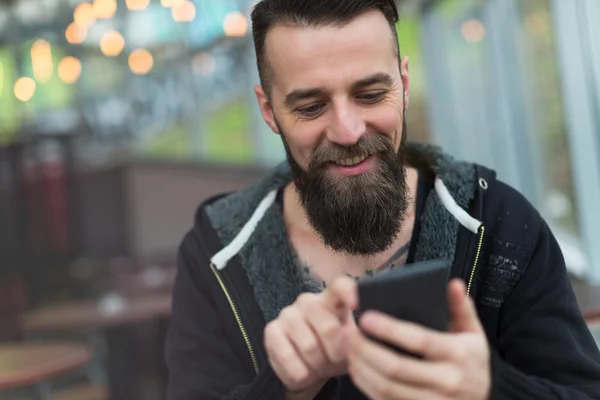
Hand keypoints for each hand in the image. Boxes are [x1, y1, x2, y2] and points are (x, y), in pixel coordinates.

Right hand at [264, 277, 357, 395]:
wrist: (308, 369)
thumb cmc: (333, 351)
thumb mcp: (350, 345)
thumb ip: (353, 337)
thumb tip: (350, 335)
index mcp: (331, 299)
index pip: (340, 286)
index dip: (349, 292)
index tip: (355, 305)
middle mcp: (308, 301)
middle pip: (329, 328)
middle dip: (335, 354)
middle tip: (334, 360)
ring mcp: (287, 314)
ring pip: (309, 346)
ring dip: (318, 366)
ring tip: (319, 366)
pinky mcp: (271, 330)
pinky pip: (288, 358)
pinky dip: (300, 374)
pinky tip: (303, 371)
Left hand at [345, 279, 490, 399]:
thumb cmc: (472, 361)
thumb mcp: (474, 333)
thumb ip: (461, 307)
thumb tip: (452, 282)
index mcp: (457, 354)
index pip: (418, 340)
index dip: (389, 330)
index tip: (365, 317)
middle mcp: (446, 381)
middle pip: (396, 367)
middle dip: (366, 350)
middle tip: (347, 333)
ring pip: (387, 387)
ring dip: (362, 368)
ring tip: (348, 348)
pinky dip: (367, 386)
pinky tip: (357, 369)